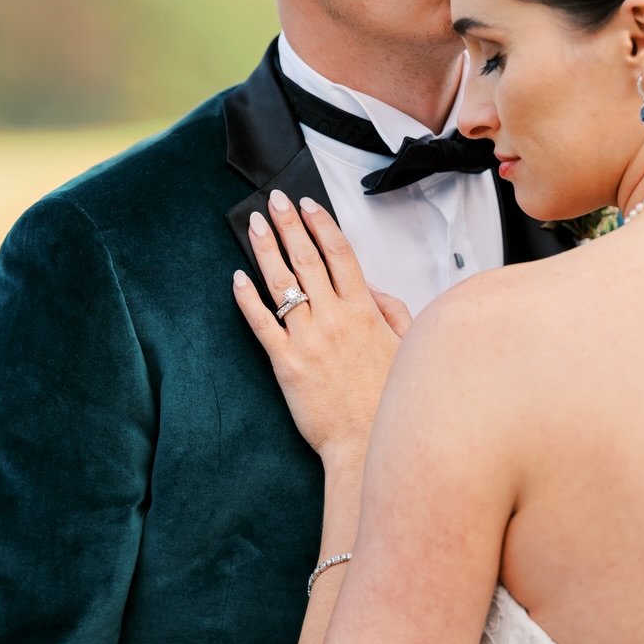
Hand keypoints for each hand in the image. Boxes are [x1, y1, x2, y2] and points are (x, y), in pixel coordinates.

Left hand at [233, 191, 409, 462]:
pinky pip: (262, 324)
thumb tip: (370, 288)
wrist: (368, 443)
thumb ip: (391, 312)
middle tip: (275, 201)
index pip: (340, 255)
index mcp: (364, 312)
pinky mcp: (287, 364)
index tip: (308, 205)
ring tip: (255, 226)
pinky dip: (248, 299)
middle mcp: (334, 318)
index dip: (321, 225)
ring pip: (283, 284)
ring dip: (267, 250)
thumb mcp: (406, 348)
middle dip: (289, 224)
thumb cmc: (388, 400)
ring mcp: (308, 340)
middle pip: (307, 259)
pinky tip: (238, 279)